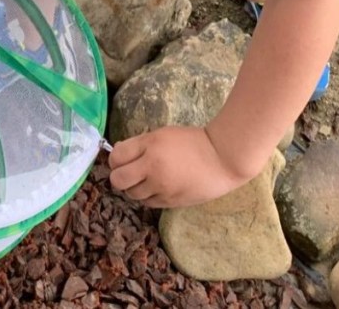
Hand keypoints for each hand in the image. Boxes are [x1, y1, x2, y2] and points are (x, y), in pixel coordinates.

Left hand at [108, 126, 251, 207]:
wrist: (223, 159)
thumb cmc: (193, 142)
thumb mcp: (163, 135)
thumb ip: (140, 145)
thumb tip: (118, 154)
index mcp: (150, 145)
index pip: (116, 157)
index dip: (115, 160)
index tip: (122, 160)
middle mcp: (152, 167)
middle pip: (117, 180)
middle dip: (120, 177)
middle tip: (130, 173)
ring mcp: (161, 187)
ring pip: (132, 194)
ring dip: (135, 188)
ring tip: (147, 180)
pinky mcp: (170, 202)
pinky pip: (148, 203)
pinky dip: (149, 197)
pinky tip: (159, 188)